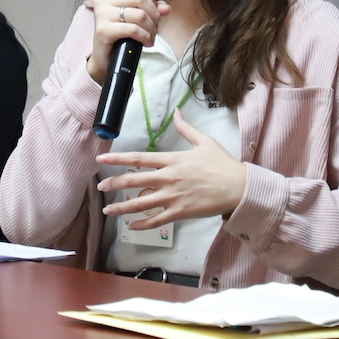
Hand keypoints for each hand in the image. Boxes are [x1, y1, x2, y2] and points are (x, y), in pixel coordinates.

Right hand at [84, 0, 170, 84]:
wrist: (105, 59)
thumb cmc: (121, 37)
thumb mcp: (138, 20)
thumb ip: (152, 10)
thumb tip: (166, 8)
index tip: (154, 7)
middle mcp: (104, 0)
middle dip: (154, 15)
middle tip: (155, 28)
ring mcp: (102, 14)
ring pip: (139, 15)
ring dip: (151, 29)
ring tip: (151, 38)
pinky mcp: (103, 29)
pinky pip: (133, 29)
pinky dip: (145, 37)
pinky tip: (146, 43)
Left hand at [95, 111, 247, 225]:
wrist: (238, 188)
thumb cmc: (222, 164)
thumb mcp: (204, 141)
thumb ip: (186, 128)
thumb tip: (177, 112)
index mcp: (173, 160)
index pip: (140, 159)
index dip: (119, 160)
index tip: (103, 161)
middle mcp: (169, 178)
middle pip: (135, 181)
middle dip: (115, 184)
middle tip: (100, 187)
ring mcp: (174, 197)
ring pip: (142, 203)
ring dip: (123, 207)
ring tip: (108, 211)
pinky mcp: (181, 212)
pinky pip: (157, 220)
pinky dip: (143, 224)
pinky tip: (131, 226)